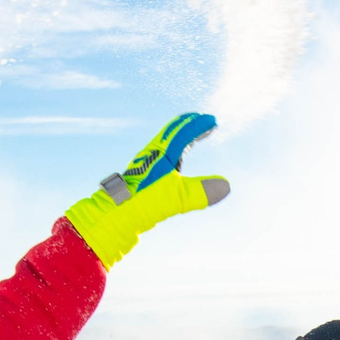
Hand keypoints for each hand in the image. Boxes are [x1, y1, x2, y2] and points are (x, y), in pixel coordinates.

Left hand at [63, 113, 228, 267]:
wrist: (112, 217)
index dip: (199, 126)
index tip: (213, 121)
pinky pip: (163, 162)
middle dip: (189, 127)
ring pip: (166, 147)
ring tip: (193, 141)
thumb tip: (226, 186)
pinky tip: (175, 169)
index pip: (182, 133)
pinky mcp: (143, 182)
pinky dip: (175, 157)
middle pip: (173, 134)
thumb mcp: (176, 198)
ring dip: (181, 140)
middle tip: (203, 122)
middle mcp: (152, 157)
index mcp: (160, 154)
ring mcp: (146, 169)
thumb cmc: (142, 204)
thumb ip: (201, 191)